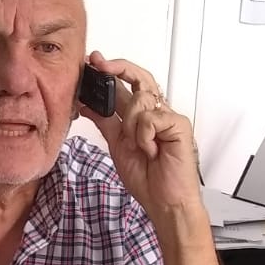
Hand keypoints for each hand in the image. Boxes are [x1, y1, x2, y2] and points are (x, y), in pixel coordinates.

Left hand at [78, 51, 201, 216]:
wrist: (164, 201)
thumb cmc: (147, 178)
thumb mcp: (117, 145)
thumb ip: (105, 121)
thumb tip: (86, 103)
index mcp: (140, 118)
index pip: (126, 86)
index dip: (110, 72)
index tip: (91, 63)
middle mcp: (155, 114)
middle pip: (139, 78)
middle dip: (117, 68)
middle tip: (99, 63)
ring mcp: (168, 118)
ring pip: (141, 100)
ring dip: (132, 125)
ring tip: (140, 147)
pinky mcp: (179, 125)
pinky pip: (151, 118)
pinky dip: (145, 136)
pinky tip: (152, 150)